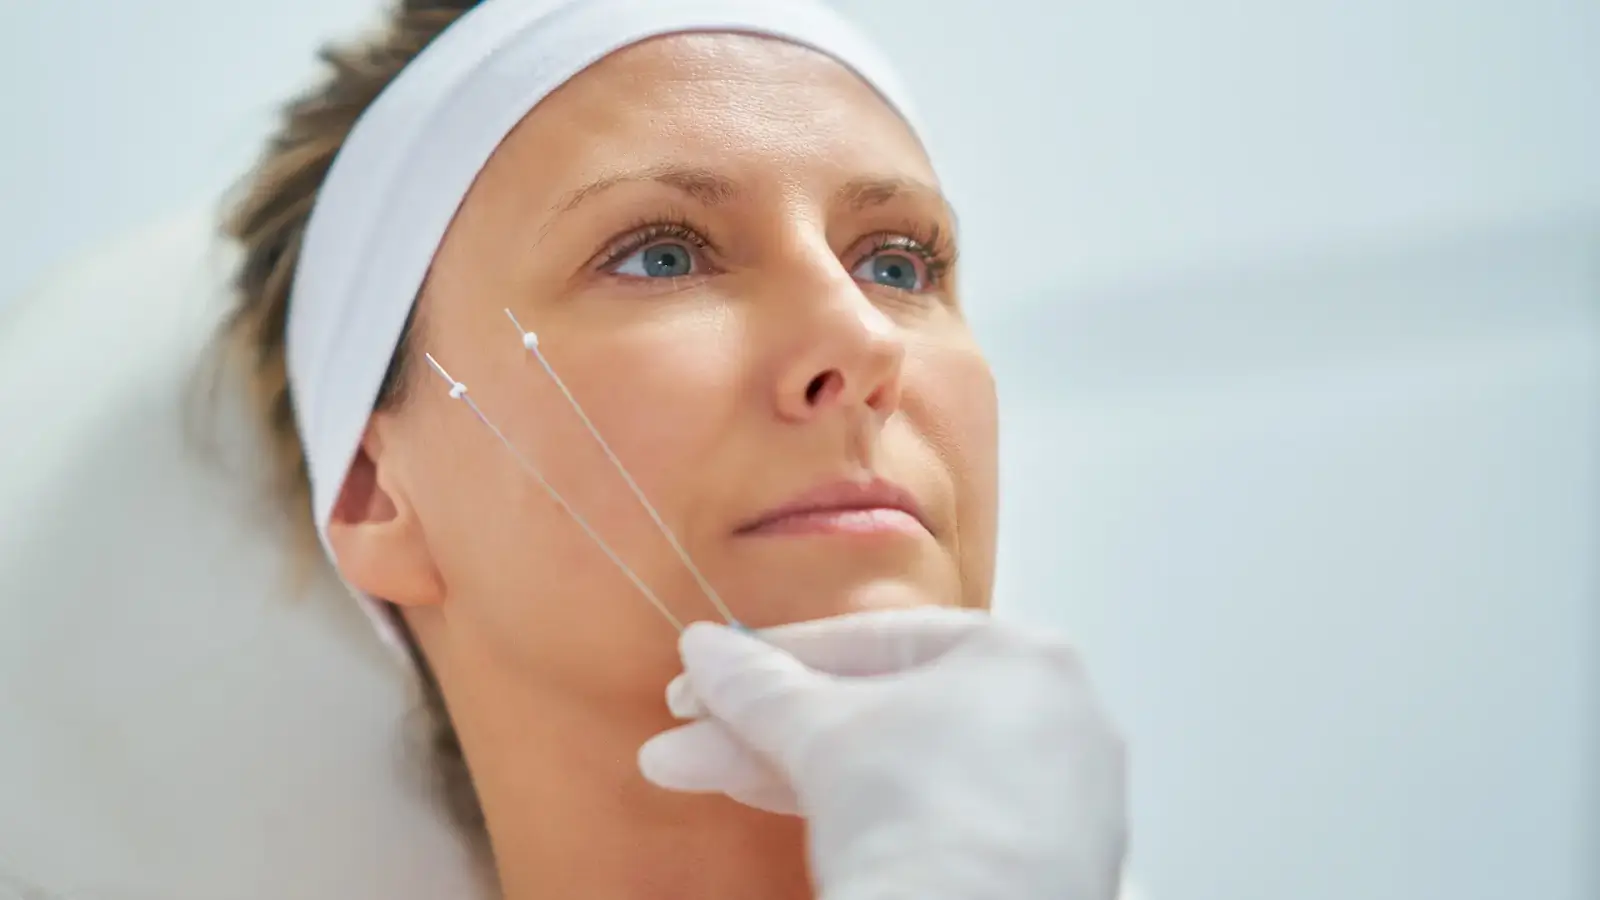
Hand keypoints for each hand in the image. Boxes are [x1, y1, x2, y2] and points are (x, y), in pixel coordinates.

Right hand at [638, 608, 1128, 899]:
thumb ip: (759, 686)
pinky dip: (862, 817)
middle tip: (683, 743)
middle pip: (878, 711)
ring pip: (899, 770)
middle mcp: (1052, 716)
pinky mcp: (1040, 867)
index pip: (872, 639)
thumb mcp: (818, 732)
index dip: (771, 658)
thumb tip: (705, 649)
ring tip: (698, 778)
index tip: (703, 675)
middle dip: (764, 730)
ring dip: (792, 773)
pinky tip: (788, 821)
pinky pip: (934, 821)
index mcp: (1018, 654)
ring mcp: (1053, 798)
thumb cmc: (915, 805)